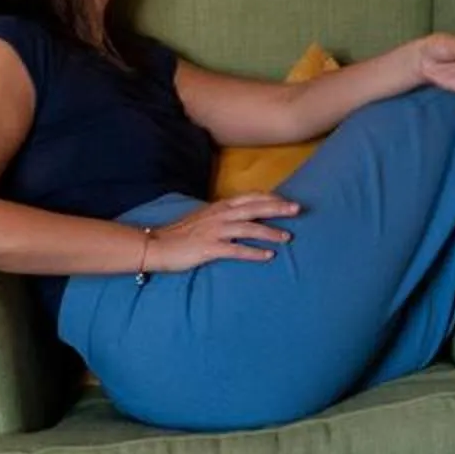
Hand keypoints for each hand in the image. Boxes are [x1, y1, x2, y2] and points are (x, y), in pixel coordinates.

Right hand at [142, 193, 298, 271]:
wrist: (157, 244)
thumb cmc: (181, 233)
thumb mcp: (205, 217)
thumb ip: (224, 215)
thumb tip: (243, 216)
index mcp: (220, 207)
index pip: (250, 197)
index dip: (270, 198)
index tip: (287, 200)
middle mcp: (220, 215)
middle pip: (254, 208)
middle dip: (277, 208)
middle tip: (298, 209)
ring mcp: (215, 231)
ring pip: (248, 228)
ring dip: (270, 232)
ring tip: (287, 237)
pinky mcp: (209, 248)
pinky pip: (236, 250)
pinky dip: (254, 253)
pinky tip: (268, 256)